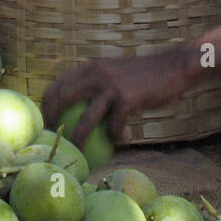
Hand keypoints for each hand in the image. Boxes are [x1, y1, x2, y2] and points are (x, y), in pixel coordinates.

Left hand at [42, 51, 188, 146]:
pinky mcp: (127, 99)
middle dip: (54, 121)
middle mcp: (97, 73)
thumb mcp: (115, 72)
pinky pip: (114, 126)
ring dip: (79, 139)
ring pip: (86, 120)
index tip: (47, 121)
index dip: (48, 104)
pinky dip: (115, 136)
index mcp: (91, 67)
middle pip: (64, 99)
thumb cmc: (144, 76)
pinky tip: (121, 142)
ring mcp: (111, 86)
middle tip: (55, 139)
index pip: (58, 85)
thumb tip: (78, 104)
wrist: (173, 68)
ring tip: (78, 153)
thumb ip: (97, 83)